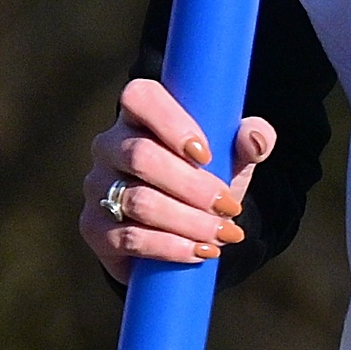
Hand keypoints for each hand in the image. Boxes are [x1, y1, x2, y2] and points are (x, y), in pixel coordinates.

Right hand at [81, 78, 274, 284]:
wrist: (181, 232)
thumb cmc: (204, 181)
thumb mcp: (232, 159)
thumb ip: (250, 140)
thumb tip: (255, 138)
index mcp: (139, 116)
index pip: (140, 97)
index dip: (171, 122)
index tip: (207, 153)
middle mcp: (109, 146)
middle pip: (141, 156)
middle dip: (193, 186)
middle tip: (229, 207)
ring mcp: (97, 186)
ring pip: (139, 201)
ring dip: (188, 221)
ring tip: (223, 233)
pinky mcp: (95, 228)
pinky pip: (130, 238)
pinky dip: (171, 247)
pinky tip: (199, 252)